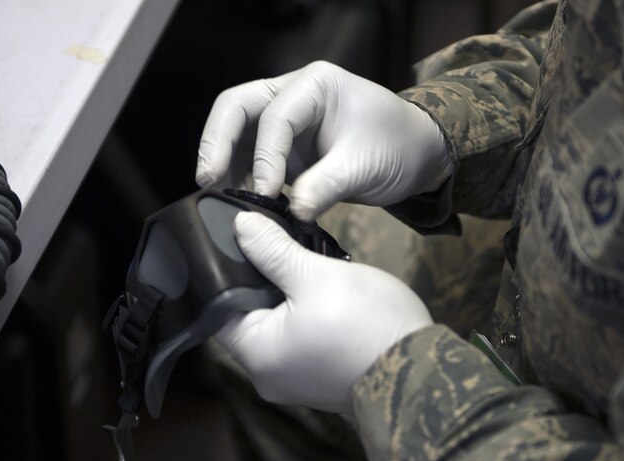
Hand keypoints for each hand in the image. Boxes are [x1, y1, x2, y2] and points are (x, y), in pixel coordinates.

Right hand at [197, 61, 453, 219]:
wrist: (415, 153)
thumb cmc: (397, 146)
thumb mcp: (366, 166)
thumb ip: (327, 185)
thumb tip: (292, 211)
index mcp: (316, 85)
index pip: (275, 117)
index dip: (264, 158)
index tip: (264, 194)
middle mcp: (294, 93)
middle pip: (237, 108)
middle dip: (217, 143)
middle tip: (208, 180)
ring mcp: (286, 117)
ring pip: (237, 129)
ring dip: (223, 160)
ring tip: (216, 194)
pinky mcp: (285, 143)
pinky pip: (251, 152)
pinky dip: (241, 173)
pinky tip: (237, 198)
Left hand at [215, 211, 433, 413]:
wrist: (422, 372)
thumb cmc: (368, 325)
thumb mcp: (315, 276)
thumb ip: (272, 251)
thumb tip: (240, 227)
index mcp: (257, 355)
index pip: (218, 308)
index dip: (226, 271)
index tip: (241, 241)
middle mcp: (267, 375)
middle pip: (247, 317)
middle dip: (261, 282)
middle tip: (276, 246)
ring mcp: (295, 380)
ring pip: (275, 327)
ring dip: (286, 298)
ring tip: (302, 266)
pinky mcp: (318, 378)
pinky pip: (298, 341)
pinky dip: (304, 317)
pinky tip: (322, 294)